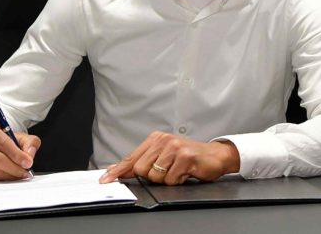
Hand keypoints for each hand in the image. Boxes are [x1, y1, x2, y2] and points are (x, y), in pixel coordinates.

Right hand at [0, 120, 39, 179]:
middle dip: (14, 168)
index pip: (3, 143)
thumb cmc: (6, 140)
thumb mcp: (21, 136)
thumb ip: (30, 143)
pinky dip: (1, 181)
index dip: (17, 155)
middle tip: (26, 172)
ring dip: (9, 176)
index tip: (28, 163)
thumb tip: (29, 155)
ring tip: (20, 175)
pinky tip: (9, 176)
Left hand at [99, 131, 239, 184]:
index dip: (117, 170)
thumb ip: (142, 161)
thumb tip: (117, 169)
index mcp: (156, 138)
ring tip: (178, 171)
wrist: (215, 156)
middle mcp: (163, 140)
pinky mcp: (185, 157)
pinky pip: (170, 180)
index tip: (105, 179)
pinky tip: (186, 172)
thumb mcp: (164, 156)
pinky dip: (178, 181)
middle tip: (168, 170)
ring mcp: (174, 147)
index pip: (131, 157)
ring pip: (154, 176)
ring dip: (166, 180)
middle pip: (140, 170)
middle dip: (152, 177)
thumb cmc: (188, 158)